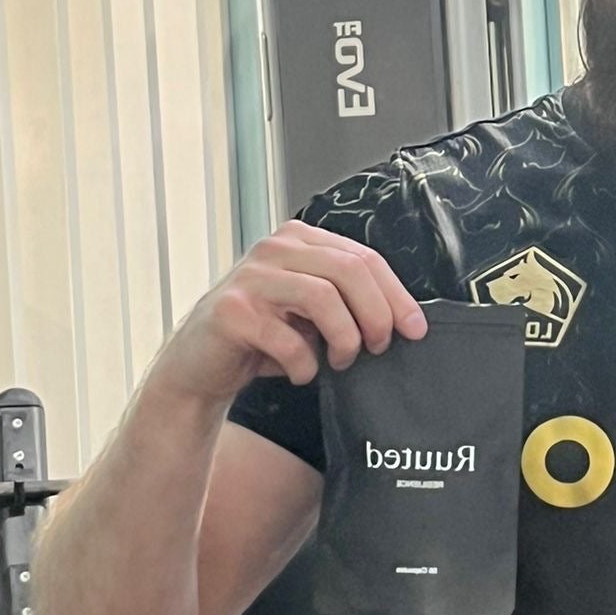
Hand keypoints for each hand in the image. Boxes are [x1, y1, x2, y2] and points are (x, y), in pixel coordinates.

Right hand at [151, 220, 428, 408]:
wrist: (200, 366)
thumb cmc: (262, 338)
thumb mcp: (310, 311)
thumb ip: (347, 301)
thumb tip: (404, 320)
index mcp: (300, 240)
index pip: (364, 258)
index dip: (397, 295)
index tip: (415, 329)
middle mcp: (274, 249)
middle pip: (349, 270)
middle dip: (377, 315)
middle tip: (378, 347)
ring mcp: (250, 277)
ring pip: (323, 297)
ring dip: (344, 338)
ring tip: (341, 361)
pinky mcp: (231, 312)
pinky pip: (288, 338)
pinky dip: (305, 364)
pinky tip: (302, 374)